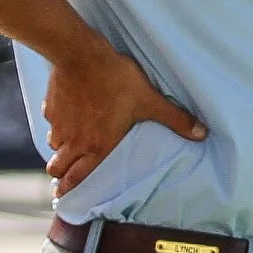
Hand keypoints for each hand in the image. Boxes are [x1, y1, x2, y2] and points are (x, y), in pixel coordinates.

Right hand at [41, 42, 205, 197]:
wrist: (81, 54)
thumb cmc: (116, 80)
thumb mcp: (149, 100)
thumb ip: (175, 119)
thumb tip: (202, 133)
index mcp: (98, 146)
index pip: (78, 178)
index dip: (70, 191)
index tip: (64, 198)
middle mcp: (75, 141)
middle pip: (58, 168)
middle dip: (60, 176)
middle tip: (61, 181)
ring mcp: (59, 124)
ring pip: (53, 147)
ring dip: (60, 151)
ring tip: (65, 150)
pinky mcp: (51, 106)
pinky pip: (50, 122)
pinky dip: (56, 125)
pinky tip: (63, 117)